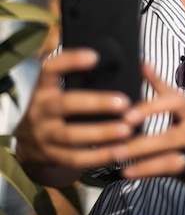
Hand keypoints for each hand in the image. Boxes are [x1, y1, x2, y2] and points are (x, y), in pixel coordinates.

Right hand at [14, 48, 133, 185]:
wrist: (28, 144)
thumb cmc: (54, 108)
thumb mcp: (56, 90)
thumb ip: (76, 77)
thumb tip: (111, 58)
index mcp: (44, 88)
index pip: (50, 68)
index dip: (70, 61)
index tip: (94, 57)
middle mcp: (41, 109)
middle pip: (66, 104)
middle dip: (96, 103)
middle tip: (124, 103)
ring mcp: (44, 134)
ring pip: (71, 135)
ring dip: (102, 132)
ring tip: (127, 129)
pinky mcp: (52, 156)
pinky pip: (76, 158)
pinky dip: (99, 155)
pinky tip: (119, 151)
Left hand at [120, 64, 184, 197]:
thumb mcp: (177, 114)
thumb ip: (161, 92)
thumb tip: (143, 64)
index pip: (172, 96)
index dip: (150, 100)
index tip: (126, 109)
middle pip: (174, 116)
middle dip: (146, 117)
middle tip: (121, 126)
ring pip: (170, 141)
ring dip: (141, 148)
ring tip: (117, 153)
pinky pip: (171, 165)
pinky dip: (147, 169)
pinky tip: (127, 172)